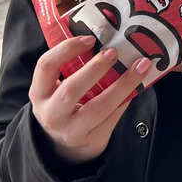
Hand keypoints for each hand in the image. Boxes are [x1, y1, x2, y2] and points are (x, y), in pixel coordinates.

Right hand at [29, 36, 151, 163]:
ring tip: (141, 66)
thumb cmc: (65, 105)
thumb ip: (73, 67)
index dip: (66, 49)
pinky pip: (114, 117)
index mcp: (40, 93)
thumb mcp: (58, 88)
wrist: (66, 146)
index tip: (89, 38)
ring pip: (99, 107)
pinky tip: (139, 84)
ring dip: (123, 84)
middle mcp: (51, 113)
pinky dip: (128, 98)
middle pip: (71, 90)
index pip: (46, 66)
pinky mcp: (93, 140)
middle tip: (114, 52)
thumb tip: (108, 36)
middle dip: (95, 69)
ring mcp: (71, 130)